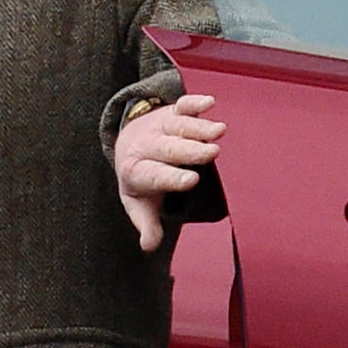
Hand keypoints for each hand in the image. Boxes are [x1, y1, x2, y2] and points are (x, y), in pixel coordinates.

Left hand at [114, 91, 225, 251]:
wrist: (128, 142)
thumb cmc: (142, 180)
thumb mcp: (140, 204)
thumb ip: (147, 224)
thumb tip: (148, 246)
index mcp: (136, 172)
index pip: (154, 175)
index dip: (172, 178)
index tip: (192, 181)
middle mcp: (146, 146)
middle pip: (168, 148)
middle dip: (189, 150)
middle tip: (212, 152)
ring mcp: (159, 128)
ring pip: (178, 126)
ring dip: (198, 127)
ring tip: (219, 131)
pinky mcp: (171, 113)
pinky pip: (181, 106)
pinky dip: (194, 103)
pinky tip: (210, 102)